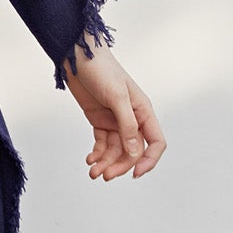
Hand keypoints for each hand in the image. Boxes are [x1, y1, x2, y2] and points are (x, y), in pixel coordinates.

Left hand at [59, 38, 165, 181]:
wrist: (77, 57)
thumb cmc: (102, 70)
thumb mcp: (117, 97)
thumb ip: (127, 125)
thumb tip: (134, 152)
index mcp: (143, 111)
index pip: (155, 142)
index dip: (148, 160)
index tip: (135, 174)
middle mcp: (132, 118)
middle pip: (132, 151)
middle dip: (120, 165)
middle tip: (105, 176)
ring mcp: (115, 120)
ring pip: (116, 150)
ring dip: (106, 162)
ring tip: (93, 172)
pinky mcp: (99, 120)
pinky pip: (102, 143)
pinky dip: (97, 153)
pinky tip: (89, 160)